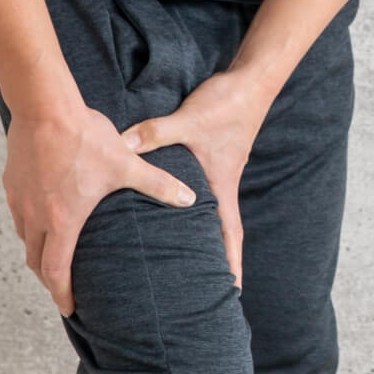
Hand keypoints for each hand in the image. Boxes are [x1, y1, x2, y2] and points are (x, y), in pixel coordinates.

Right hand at [2, 102, 197, 316]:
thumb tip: (189, 199)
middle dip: (50, 279)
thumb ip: (158, 184)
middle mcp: (35, 218)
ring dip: (39, 251)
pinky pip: (19, 214)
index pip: (56, 272)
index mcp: (63, 221)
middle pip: (36, 262)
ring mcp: (20, 201)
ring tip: (54, 254)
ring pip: (25, 238)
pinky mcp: (12, 183)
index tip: (69, 308)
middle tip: (63, 287)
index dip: (62, 294)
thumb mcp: (126, 163)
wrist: (44, 107)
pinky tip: (43, 214)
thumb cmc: (85, 138)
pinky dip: (30, 225)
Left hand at [119, 69, 272, 292]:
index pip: (230, 235)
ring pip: (209, 213)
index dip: (232, 264)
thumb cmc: (228, 105)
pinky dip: (192, 207)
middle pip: (220, 231)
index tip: (233, 292)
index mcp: (221, 185)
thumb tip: (122, 146)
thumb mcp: (190, 120)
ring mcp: (218, 171)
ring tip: (185, 259)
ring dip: (203, 236)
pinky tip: (174, 208)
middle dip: (215, 260)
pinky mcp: (212, 157)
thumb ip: (155, 134)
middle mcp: (222, 184)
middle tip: (203, 289)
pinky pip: (202, 192)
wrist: (250, 81)